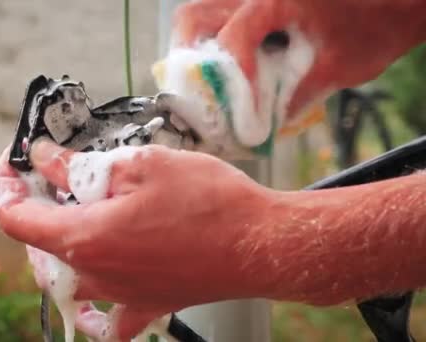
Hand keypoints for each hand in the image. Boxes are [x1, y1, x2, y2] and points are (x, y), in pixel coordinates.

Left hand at [0, 141, 278, 338]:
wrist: (262, 244)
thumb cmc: (209, 203)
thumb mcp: (140, 165)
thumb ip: (80, 167)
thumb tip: (45, 159)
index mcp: (84, 239)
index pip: (14, 217)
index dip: (5, 184)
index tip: (15, 162)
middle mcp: (95, 276)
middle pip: (38, 246)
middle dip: (36, 205)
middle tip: (52, 174)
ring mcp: (120, 296)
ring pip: (65, 277)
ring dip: (59, 244)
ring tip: (76, 213)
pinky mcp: (146, 304)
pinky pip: (108, 319)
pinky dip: (94, 307)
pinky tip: (97, 291)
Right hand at [174, 0, 425, 116]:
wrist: (398, 3)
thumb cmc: (377, 29)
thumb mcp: (340, 68)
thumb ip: (298, 94)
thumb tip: (264, 125)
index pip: (234, 35)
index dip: (229, 77)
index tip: (236, 109)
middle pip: (195, 15)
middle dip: (187, 55)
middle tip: (196, 92)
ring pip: (200, 12)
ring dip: (195, 48)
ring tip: (205, 82)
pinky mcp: (257, 5)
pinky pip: (218, 18)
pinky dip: (212, 42)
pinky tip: (223, 68)